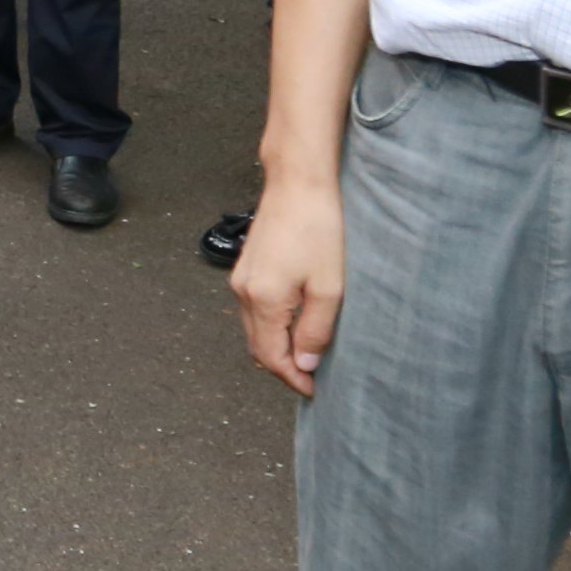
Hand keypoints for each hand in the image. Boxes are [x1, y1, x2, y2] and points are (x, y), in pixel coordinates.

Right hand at [229, 171, 345, 394]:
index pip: (271, 357)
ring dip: (276, 346)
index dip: (292, 378)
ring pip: (254, 328)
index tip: (313, 389)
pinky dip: (271, 325)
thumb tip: (305, 362)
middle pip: (258, 346)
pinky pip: (254, 309)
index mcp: (263, 300)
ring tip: (306, 353)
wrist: (298, 181)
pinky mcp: (246, 267)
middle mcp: (243, 292)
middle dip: (283, 366)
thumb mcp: (329, 285)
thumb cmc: (317, 226)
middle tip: (311, 377)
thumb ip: (316, 329)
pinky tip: (293, 323)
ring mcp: (241, 279)